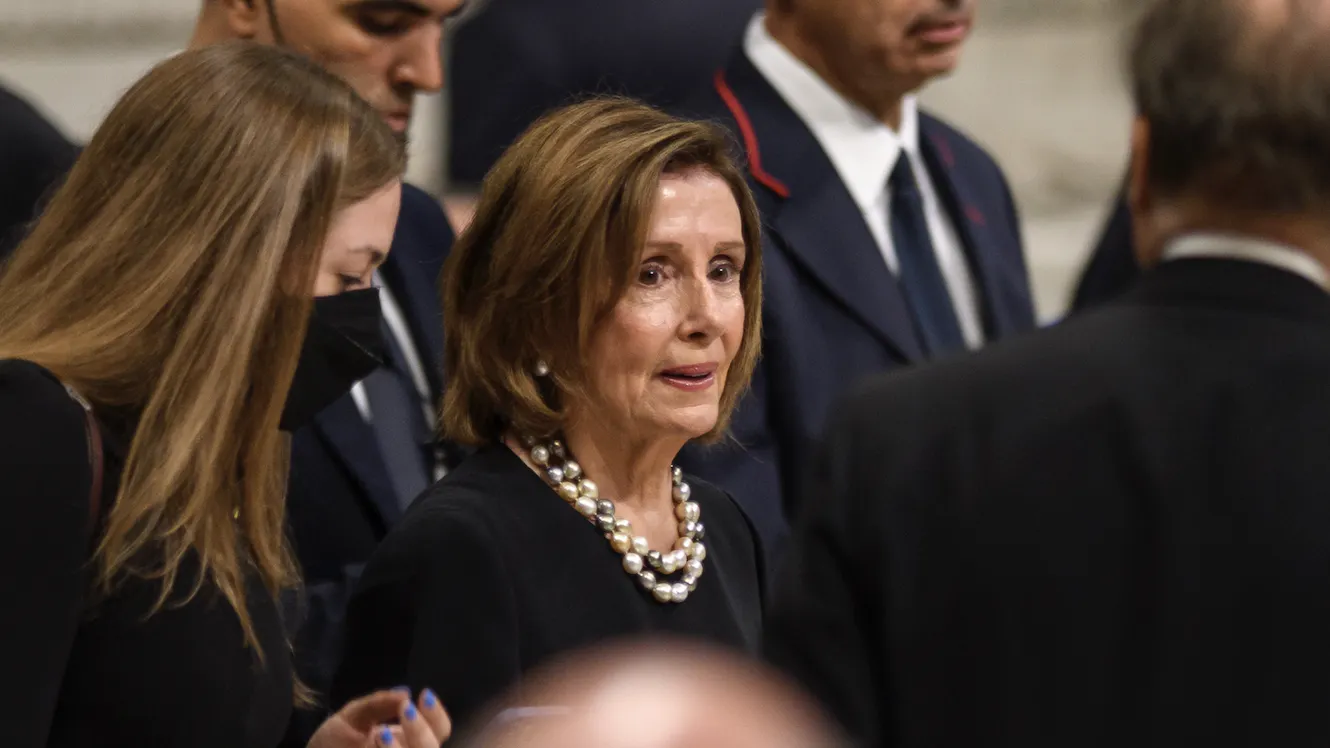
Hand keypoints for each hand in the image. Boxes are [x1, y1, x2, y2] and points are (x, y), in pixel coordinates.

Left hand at [308, 688, 451, 747]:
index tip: (423, 696)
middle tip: (405, 711)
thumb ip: (377, 704)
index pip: (439, 730)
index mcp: (407, 740)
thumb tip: (405, 692)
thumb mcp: (351, 718)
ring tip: (380, 732)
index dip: (436, 715)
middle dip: (421, 730)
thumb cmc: (329, 746)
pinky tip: (372, 747)